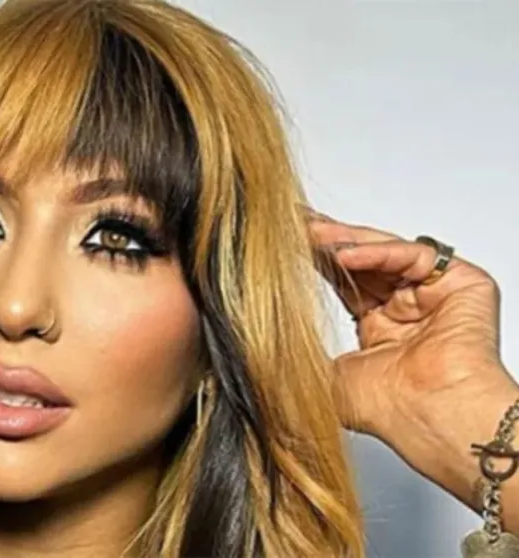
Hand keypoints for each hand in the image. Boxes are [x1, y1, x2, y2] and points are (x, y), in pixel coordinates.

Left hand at [309, 211, 512, 444]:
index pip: (346, 282)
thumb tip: (260, 338)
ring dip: (346, 242)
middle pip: (366, 261)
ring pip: (387, 252)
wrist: (428, 418)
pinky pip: (415, 255)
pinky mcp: (464, 285)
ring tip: (312, 236)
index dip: (317, 261)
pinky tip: (345, 256)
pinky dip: (378, 252)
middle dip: (328, 243)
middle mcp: (409, 310)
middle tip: (295, 226)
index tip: (287, 241)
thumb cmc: (388, 410)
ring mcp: (436, 296)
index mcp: (380, 330)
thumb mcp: (323, 374)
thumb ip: (299, 349)